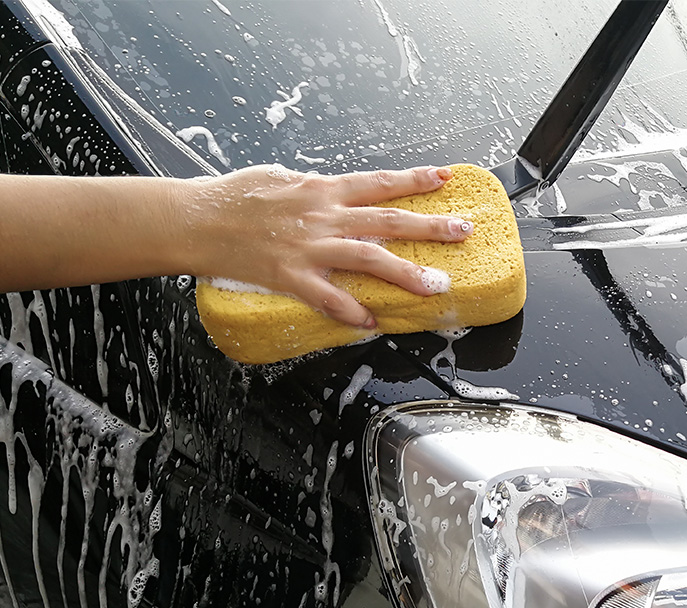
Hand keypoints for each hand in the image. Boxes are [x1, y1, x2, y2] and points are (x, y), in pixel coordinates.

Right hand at [181, 164, 473, 327]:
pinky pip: (329, 298)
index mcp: (322, 189)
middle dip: (431, 226)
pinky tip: (372, 322)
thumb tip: (334, 192)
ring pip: (370, 258)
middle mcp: (323, 216)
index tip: (445, 179)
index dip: (415, 180)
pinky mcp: (291, 276)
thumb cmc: (233, 197)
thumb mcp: (279, 179)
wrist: (195, 219)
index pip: (379, 182)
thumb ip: (312, 189)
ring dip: (407, 273)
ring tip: (437, 285)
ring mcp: (310, 248)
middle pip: (388, 220)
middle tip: (463, 232)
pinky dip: (352, 312)